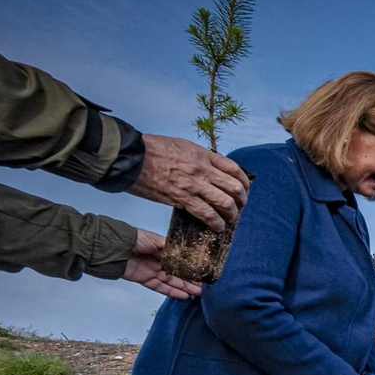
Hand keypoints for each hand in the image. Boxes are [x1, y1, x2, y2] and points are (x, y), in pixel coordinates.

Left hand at [122, 230, 200, 298]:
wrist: (115, 247)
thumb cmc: (134, 239)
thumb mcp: (156, 240)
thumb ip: (172, 248)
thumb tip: (187, 253)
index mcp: (163, 250)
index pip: (181, 261)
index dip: (192, 267)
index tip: (203, 273)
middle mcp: (159, 261)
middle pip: (179, 273)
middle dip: (191, 280)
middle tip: (204, 287)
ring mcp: (153, 271)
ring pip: (172, 282)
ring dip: (185, 288)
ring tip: (198, 293)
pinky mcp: (145, 280)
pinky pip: (161, 288)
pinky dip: (172, 292)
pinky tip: (183, 296)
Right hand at [128, 134, 251, 231]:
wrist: (129, 157)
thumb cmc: (151, 150)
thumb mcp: (182, 146)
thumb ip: (199, 158)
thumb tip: (210, 170)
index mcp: (203, 154)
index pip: (234, 169)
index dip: (244, 182)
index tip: (244, 190)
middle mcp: (203, 169)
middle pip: (235, 188)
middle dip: (241, 201)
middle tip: (238, 208)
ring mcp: (194, 185)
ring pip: (225, 203)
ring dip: (232, 214)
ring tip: (229, 220)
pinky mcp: (182, 199)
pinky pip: (207, 214)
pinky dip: (216, 223)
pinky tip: (217, 227)